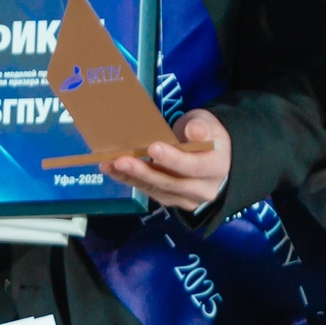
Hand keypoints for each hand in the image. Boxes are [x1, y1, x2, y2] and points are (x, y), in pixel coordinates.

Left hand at [107, 111, 231, 211]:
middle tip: (121, 160)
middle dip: (144, 172)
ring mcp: (186, 198)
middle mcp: (202, 189)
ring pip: (156, 189)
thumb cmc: (207, 135)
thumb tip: (194, 130)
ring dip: (131, 177)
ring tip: (109, 165)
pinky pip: (149, 191)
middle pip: (171, 183)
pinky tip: (113, 170)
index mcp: (216, 168)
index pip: (194, 166)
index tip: (153, 148)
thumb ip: (201, 127)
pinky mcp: (171, 200)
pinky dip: (130, 180)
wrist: (213, 156)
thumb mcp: (208, 124)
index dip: (173, 159)